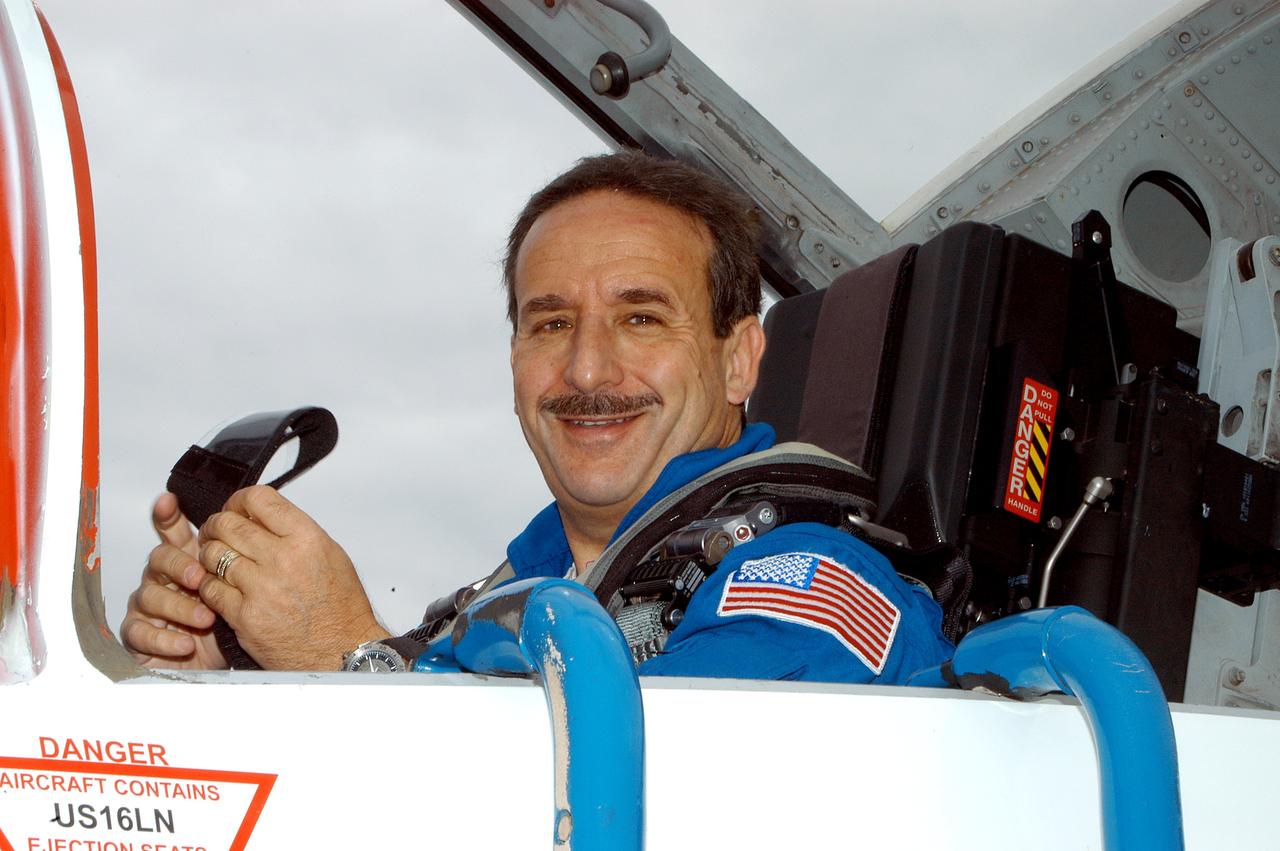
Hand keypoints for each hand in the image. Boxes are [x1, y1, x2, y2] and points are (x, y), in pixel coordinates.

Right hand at [120, 494, 227, 668]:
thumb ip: (242, 561)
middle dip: (179, 565)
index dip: (167, 516)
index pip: (172, 532)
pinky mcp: (139, 634)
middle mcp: (163, 578)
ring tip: (206, 618)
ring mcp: (148, 605)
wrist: (222, 659)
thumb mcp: (240, 588)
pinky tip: (185, 643)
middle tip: (200, 577)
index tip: (168, 502)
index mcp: (186, 560)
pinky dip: (164, 638)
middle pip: (159, 558)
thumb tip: (258, 531)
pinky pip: (140, 633)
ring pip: (150, 596)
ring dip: (179, 606)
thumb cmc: (228, 619)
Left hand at [195, 486, 388, 669]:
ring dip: (209, 554)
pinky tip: (219, 586)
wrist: (340, 651)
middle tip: (216, 531)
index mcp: (307, 539)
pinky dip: (209, 585)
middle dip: (216, 525)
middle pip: (228, 524)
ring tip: (215, 559)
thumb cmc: (340, 608)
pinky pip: (210, 589)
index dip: (239, 500)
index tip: (236, 507)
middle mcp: (283, 559)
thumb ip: (295, 532)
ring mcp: (261, 588)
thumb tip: (264, 516)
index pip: (259, 499)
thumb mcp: (331, 554)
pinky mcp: (244, 616)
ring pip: (213, 555)